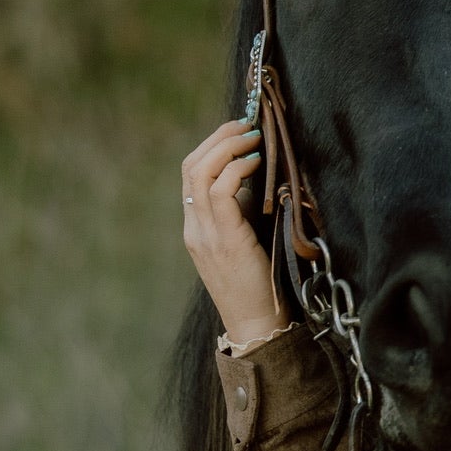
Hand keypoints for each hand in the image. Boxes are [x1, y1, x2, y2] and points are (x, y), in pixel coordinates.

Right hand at [182, 120, 280, 343]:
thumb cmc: (260, 285)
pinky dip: (236, 170)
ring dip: (227, 147)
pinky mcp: (223, 240)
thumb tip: (258, 178)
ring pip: (199, 173)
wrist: (257, 325)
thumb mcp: (246, 242)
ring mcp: (204, 234)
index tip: (239, 131)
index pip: (190, 174)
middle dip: (218, 138)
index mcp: (196, 228)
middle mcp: (194, 228)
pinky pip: (220, 192)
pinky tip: (256, 163)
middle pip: (190, 167)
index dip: (212, 146)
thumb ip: (242, 213)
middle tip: (246, 124)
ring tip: (252, 136)